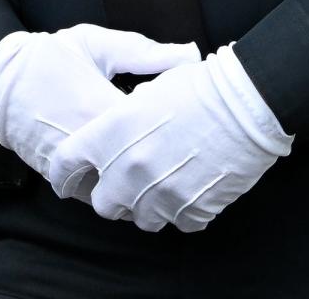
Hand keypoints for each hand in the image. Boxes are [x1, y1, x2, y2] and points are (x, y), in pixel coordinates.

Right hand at [0, 23, 199, 181]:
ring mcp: (72, 166)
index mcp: (99, 106)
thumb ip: (146, 51)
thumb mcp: (98, 42)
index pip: (150, 130)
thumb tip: (193, 53)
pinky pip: (96, 197)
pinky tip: (135, 181)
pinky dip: (116, 194)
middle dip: (165, 161)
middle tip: (190, 151)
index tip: (193, 120)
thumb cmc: (51, 55)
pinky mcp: (60, 178)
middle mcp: (86, 143)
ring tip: (167, 170)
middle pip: (138, 167)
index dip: (176, 128)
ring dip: (142, 184)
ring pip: (118, 191)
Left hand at [48, 44, 292, 232]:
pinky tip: (191, 186)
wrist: (244, 103)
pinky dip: (181, 209)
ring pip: (140, 218)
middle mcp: (130, 169)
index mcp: (112, 133)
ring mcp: (160, 194)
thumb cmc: (199, 85)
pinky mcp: (190, 210)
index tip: (67, 176)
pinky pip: (176, 222)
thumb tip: (123, 120)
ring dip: (148, 204)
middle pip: (103, 204)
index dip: (64, 171)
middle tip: (127, 180)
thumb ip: (125, 112)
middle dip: (111, 194)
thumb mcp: (151, 86)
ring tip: (164, 181)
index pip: (66, 162)